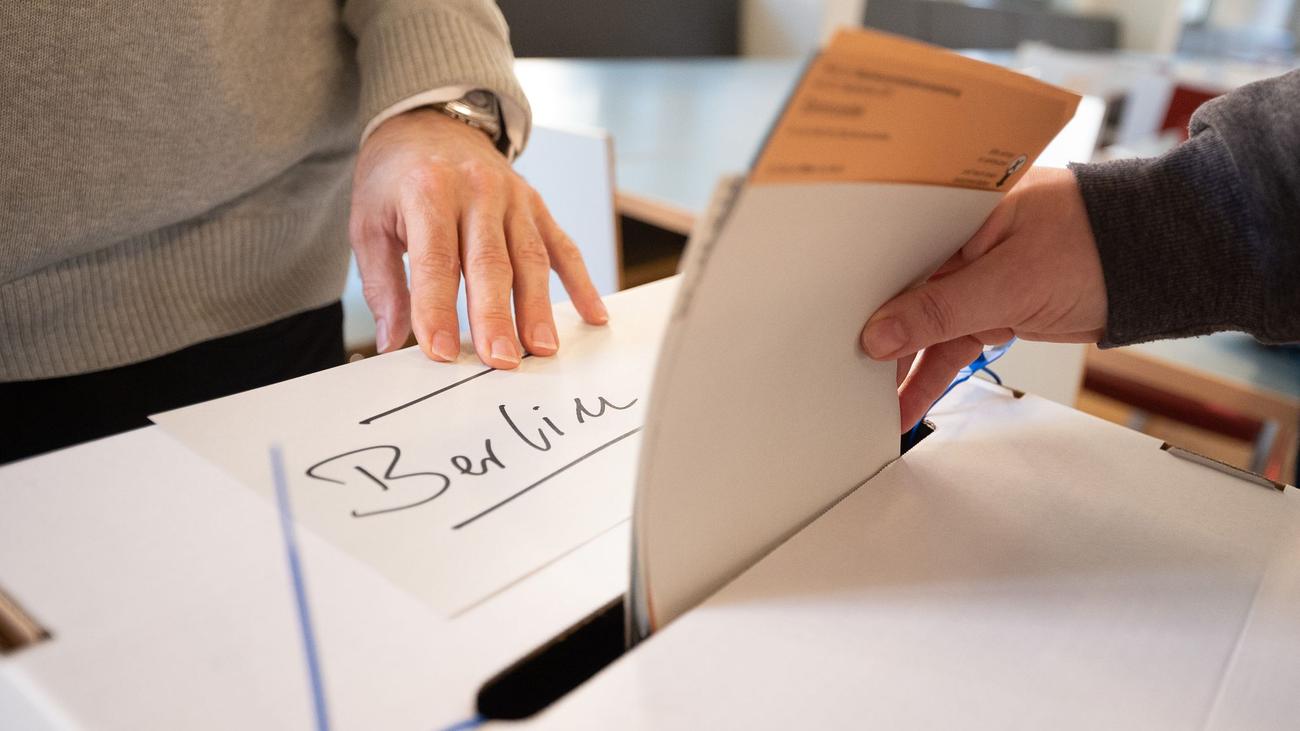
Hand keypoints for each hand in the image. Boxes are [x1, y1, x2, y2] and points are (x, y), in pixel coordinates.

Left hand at [350, 108, 607, 368]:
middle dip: (496, 316)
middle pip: (490, 263)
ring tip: (541, 349)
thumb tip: (392, 341)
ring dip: (538, 308)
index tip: (441, 352)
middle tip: (501, 360)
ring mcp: (514, 198)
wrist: (428, 123)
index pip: (436, 261)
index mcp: (428, 192)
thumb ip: (382, 285)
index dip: (438, 310)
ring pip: (531, 259)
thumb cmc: (395, 178)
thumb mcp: (369, 222)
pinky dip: (581, 283)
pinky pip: (563, 247)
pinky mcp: (536, 206)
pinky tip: (591, 316)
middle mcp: (477, 191)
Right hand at [860, 167, 1107, 430]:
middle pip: (901, 290)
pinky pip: (950, 341)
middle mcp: (958, 238)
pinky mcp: (992, 305)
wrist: (1160, 264)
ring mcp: (975, 273)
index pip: (892, 248)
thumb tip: (880, 334)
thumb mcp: (1010, 282)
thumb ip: (940, 311)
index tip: (837, 327)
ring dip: (902, 363)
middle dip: (875, 332)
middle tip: (842, 372)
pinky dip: (933, 371)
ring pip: (924, 323)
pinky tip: (909, 401)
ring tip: (871, 403)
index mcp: (957, 207)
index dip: (861, 288)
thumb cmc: (1099, 243)